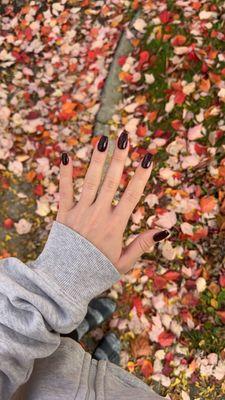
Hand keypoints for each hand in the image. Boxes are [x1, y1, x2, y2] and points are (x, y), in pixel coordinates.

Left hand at [56, 131, 169, 274]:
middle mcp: (98, 215)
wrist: (64, 281)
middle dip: (119, 159)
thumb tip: (164, 230)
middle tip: (125, 137)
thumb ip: (142, 244)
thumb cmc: (96, 272)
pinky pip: (64, 191)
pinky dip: (65, 174)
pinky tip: (66, 155)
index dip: (141, 175)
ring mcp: (79, 213)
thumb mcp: (124, 263)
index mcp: (115, 226)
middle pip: (111, 182)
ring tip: (102, 139)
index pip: (132, 195)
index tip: (148, 157)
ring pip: (89, 181)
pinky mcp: (63, 215)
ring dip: (96, 159)